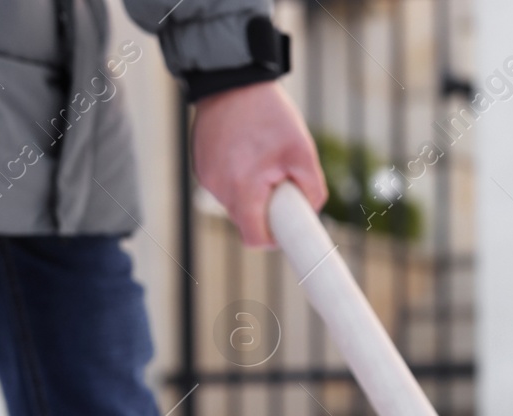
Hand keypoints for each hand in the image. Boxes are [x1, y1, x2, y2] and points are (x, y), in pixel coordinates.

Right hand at [193, 81, 326, 247]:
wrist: (233, 80)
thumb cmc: (269, 114)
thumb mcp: (303, 151)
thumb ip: (313, 188)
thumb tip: (311, 211)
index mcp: (242, 189)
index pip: (254, 238)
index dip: (272, 238)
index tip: (284, 227)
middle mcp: (218, 187)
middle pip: (245, 220)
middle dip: (264, 209)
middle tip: (278, 182)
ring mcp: (205, 177)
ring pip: (234, 202)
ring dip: (250, 191)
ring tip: (260, 159)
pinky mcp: (200, 166)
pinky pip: (223, 185)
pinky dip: (236, 177)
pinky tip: (244, 151)